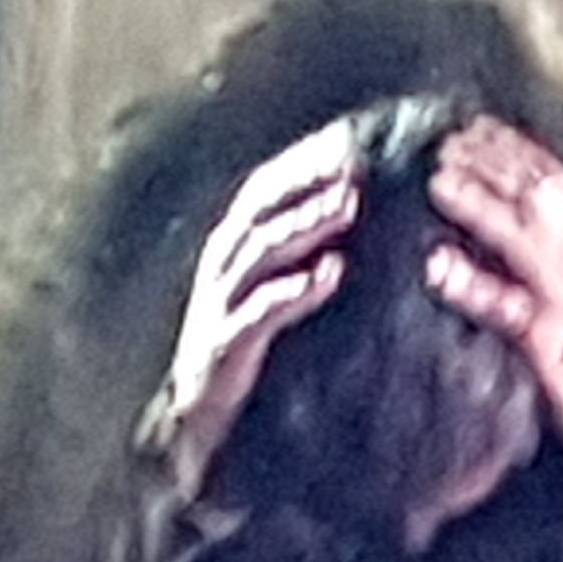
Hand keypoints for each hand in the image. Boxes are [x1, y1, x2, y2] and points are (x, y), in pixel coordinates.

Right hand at [152, 116, 362, 492]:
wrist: (201, 424)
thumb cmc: (251, 350)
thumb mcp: (273, 291)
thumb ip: (304, 253)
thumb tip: (361, 212)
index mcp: (235, 243)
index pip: (271, 186)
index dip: (309, 159)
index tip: (356, 137)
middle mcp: (223, 263)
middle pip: (265, 206)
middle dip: (311, 180)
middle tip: (360, 160)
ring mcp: (221, 302)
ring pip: (263, 249)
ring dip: (307, 223)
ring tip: (350, 204)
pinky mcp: (226, 344)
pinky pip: (261, 311)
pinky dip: (295, 290)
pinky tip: (329, 276)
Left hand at [425, 117, 562, 522]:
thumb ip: (540, 267)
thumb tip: (489, 218)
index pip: (559, 187)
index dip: (517, 151)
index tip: (475, 125)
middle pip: (547, 201)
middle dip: (498, 164)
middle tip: (447, 142)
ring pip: (532, 243)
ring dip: (486, 206)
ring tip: (440, 182)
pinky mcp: (560, 358)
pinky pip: (514, 312)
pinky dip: (475, 285)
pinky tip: (437, 267)